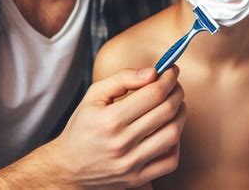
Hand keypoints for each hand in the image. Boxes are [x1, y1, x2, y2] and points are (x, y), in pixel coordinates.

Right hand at [52, 66, 185, 187]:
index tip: (172, 69)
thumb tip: (152, 72)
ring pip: (172, 134)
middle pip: (166, 111)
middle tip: (174, 83)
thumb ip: (123, 78)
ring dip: (180, 113)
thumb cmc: (82, 126)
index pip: (153, 93)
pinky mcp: (137, 179)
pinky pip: (170, 160)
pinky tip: (169, 128)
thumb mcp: (94, 94)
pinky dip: (176, 141)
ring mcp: (131, 164)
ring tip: (175, 103)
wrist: (68, 167)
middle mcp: (122, 143)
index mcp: (110, 119)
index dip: (168, 78)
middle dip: (176, 91)